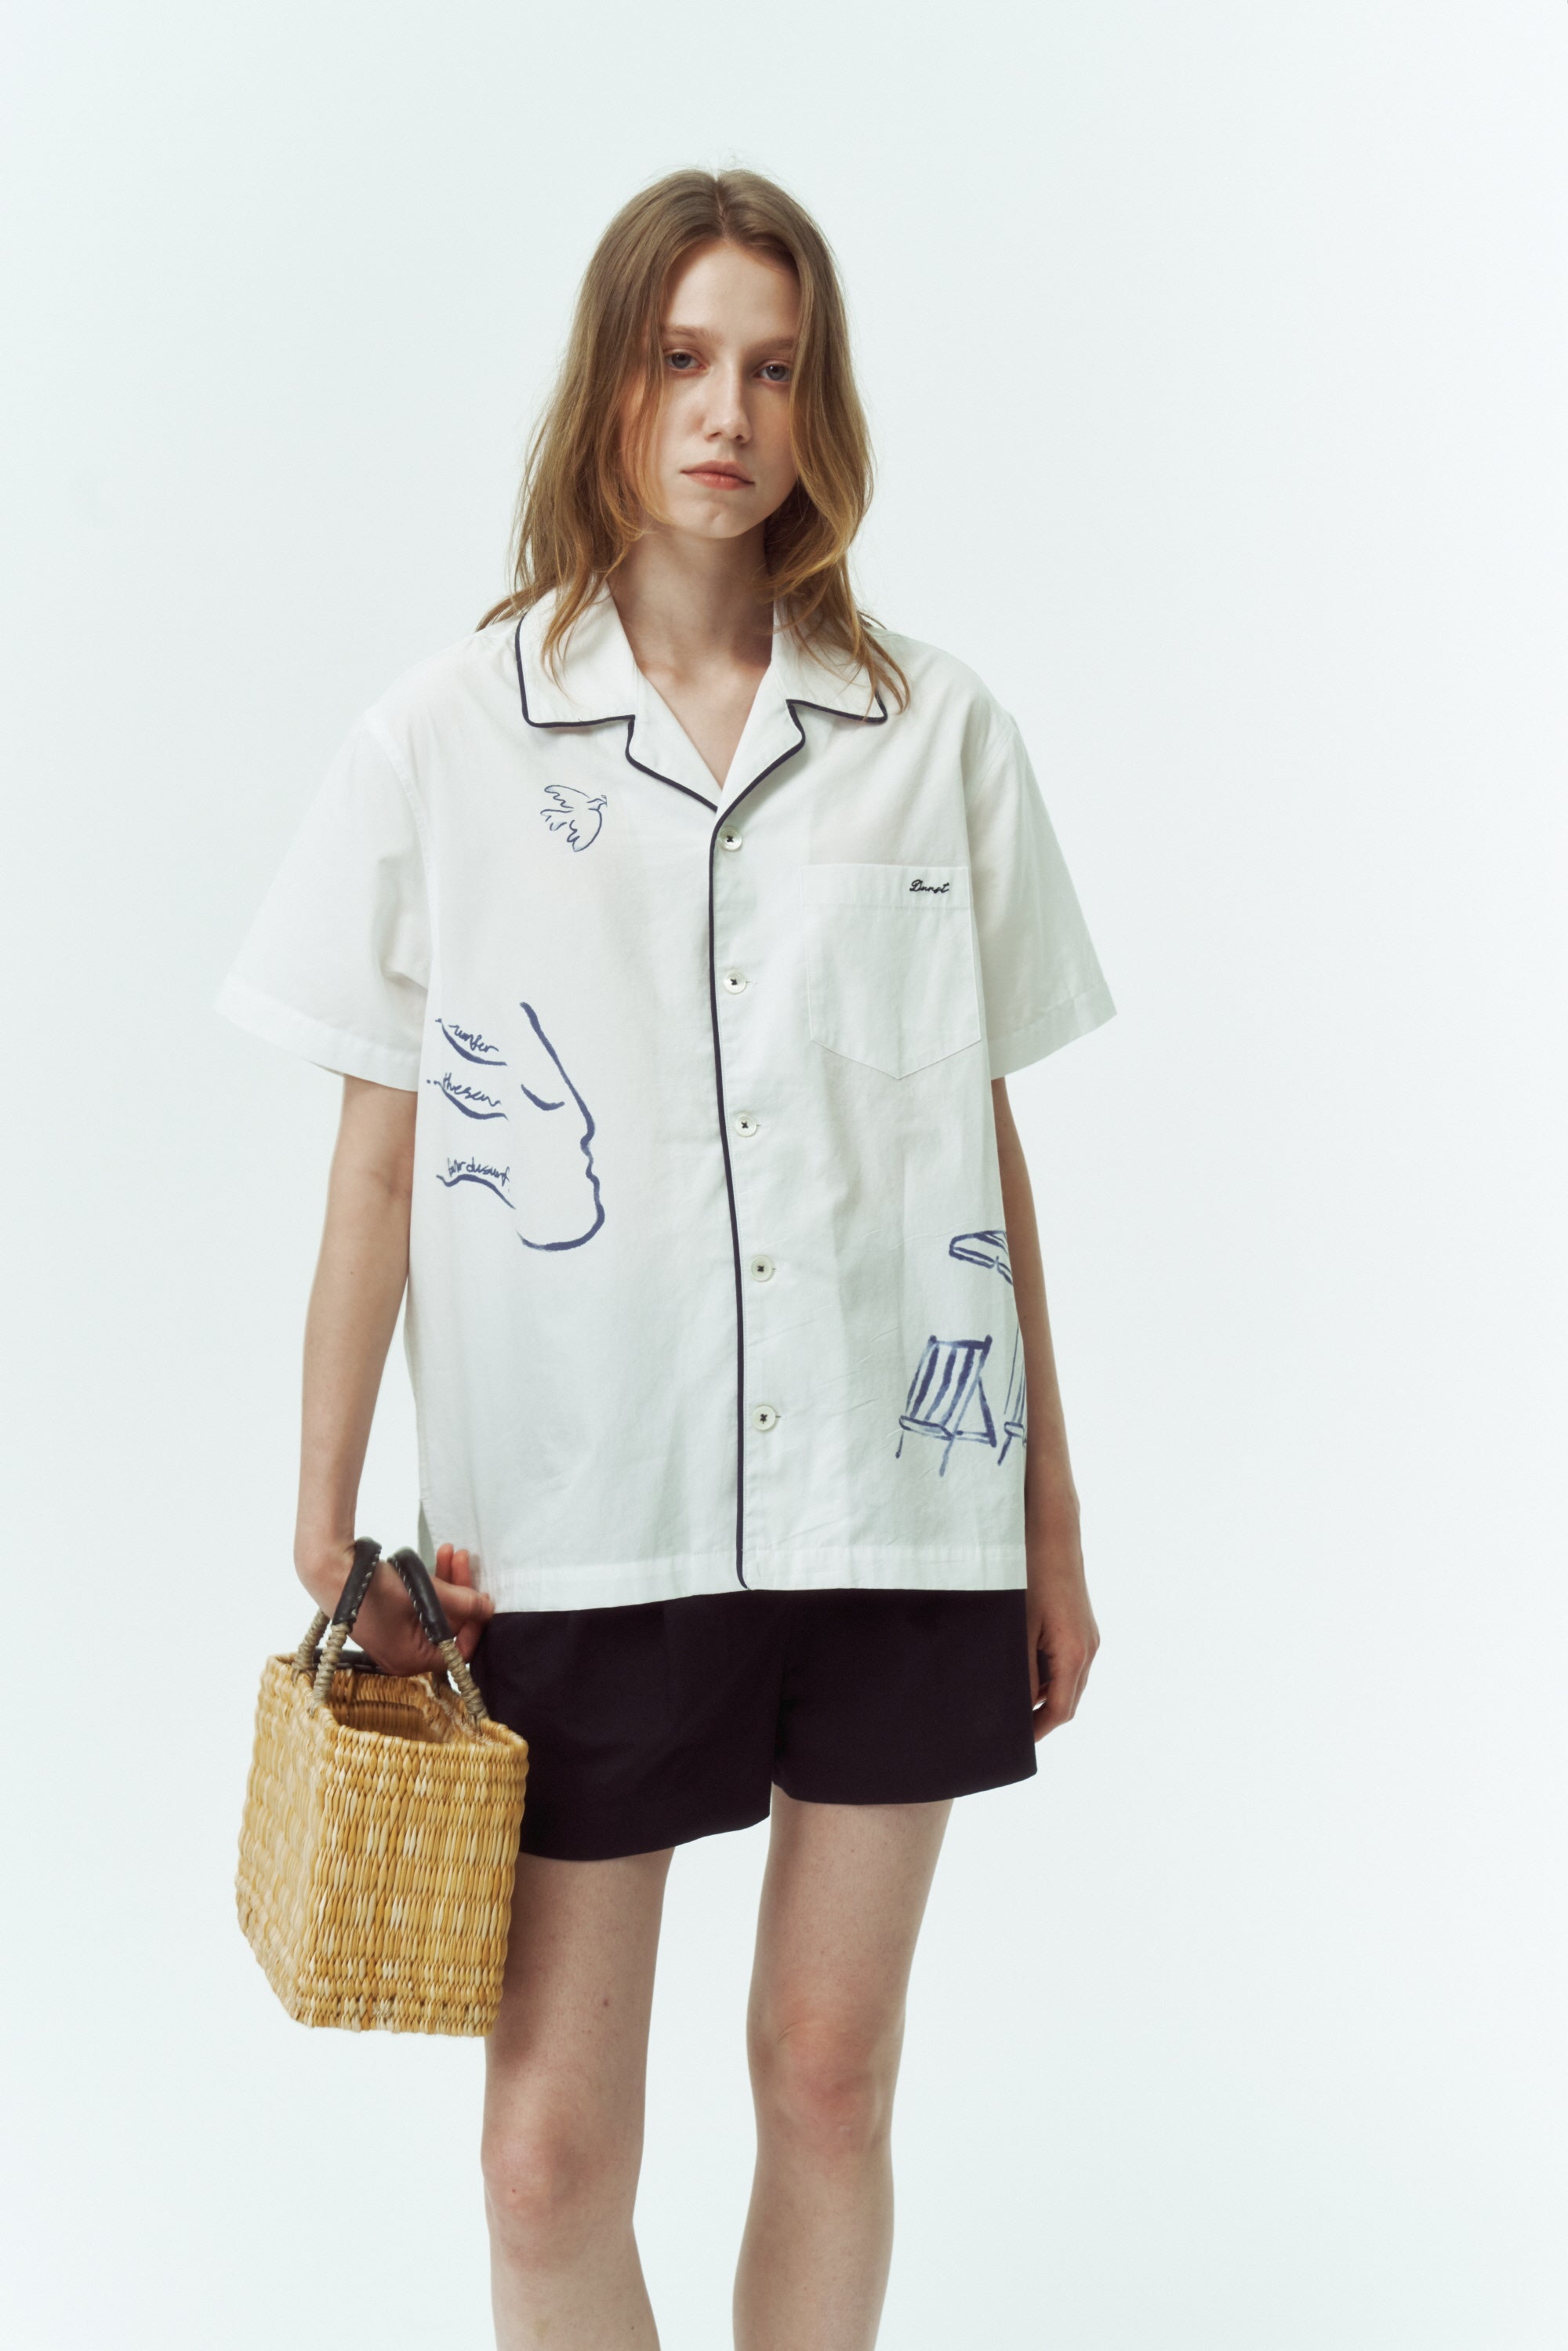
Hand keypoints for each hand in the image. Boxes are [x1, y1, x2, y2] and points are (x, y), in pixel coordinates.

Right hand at [296, 1537, 494, 1676]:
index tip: (481, 1598)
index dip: (474, 1624)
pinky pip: (418, 1608)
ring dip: (445, 1582)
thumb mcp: (425, 1595)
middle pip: (447, 1627)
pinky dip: (428, 1586)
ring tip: (449, 1551)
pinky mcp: (388, 1620)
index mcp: (411, 1660)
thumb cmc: (375, 1589)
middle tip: (463, 1559)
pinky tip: (434, 1560)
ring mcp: (395, 1638)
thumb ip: (462, 1602)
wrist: (330, 1571)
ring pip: (434, 1613)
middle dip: (460, 1591)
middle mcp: (404, 1656)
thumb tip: (489, 1609)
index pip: (458, 1651)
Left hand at [1026, 1512, 1099, 1740]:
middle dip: (1039, 1716)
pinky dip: (1046, 1671)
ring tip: (1008, 1695)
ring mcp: (1087, 1635)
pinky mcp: (1081, 1623)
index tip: (1014, 1742)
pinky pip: (1067, 1660)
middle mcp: (1088, 1648)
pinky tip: (1020, 1662)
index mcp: (1074, 1654)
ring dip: (1042, 1692)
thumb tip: (1012, 1705)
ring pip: (1066, 1680)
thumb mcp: (1017, 1627)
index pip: (1060, 1710)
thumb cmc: (1030, 1575)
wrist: (1051, 1531)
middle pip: (1066, 1699)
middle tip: (1006, 1724)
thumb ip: (1017, 1670)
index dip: (1036, 1730)